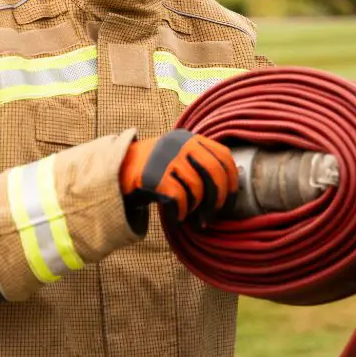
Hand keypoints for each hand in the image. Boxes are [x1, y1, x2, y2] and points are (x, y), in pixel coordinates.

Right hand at [119, 129, 238, 223]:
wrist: (121, 168)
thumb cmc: (158, 168)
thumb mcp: (180, 156)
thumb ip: (202, 162)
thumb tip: (234, 185)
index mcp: (191, 138)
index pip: (224, 156)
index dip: (232, 181)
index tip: (231, 200)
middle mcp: (181, 144)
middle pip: (214, 172)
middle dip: (219, 199)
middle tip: (214, 215)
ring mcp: (167, 158)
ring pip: (197, 188)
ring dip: (198, 209)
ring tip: (193, 218)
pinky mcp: (155, 175)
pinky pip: (179, 199)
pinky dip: (181, 212)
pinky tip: (178, 217)